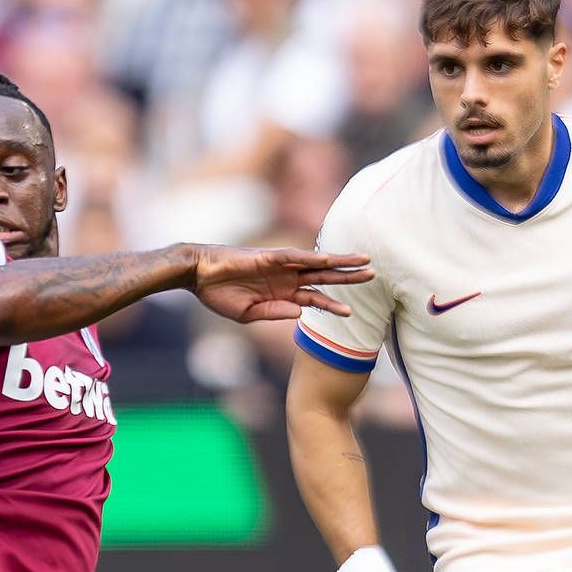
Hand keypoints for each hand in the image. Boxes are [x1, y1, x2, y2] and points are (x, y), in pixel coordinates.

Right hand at [192, 246, 375, 323]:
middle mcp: (286, 278)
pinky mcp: (269, 257)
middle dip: (348, 276)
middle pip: (324, 277)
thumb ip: (275, 313)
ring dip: (340, 263)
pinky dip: (313, 257)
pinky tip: (330, 259)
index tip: (352, 313)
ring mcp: (280, 266)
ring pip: (317, 264)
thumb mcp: (249, 314)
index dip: (333, 305)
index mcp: (281, 294)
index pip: (314, 299)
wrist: (198, 276)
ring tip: (364, 262)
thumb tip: (299, 312)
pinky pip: (296, 257)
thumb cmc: (219, 295)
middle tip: (373, 274)